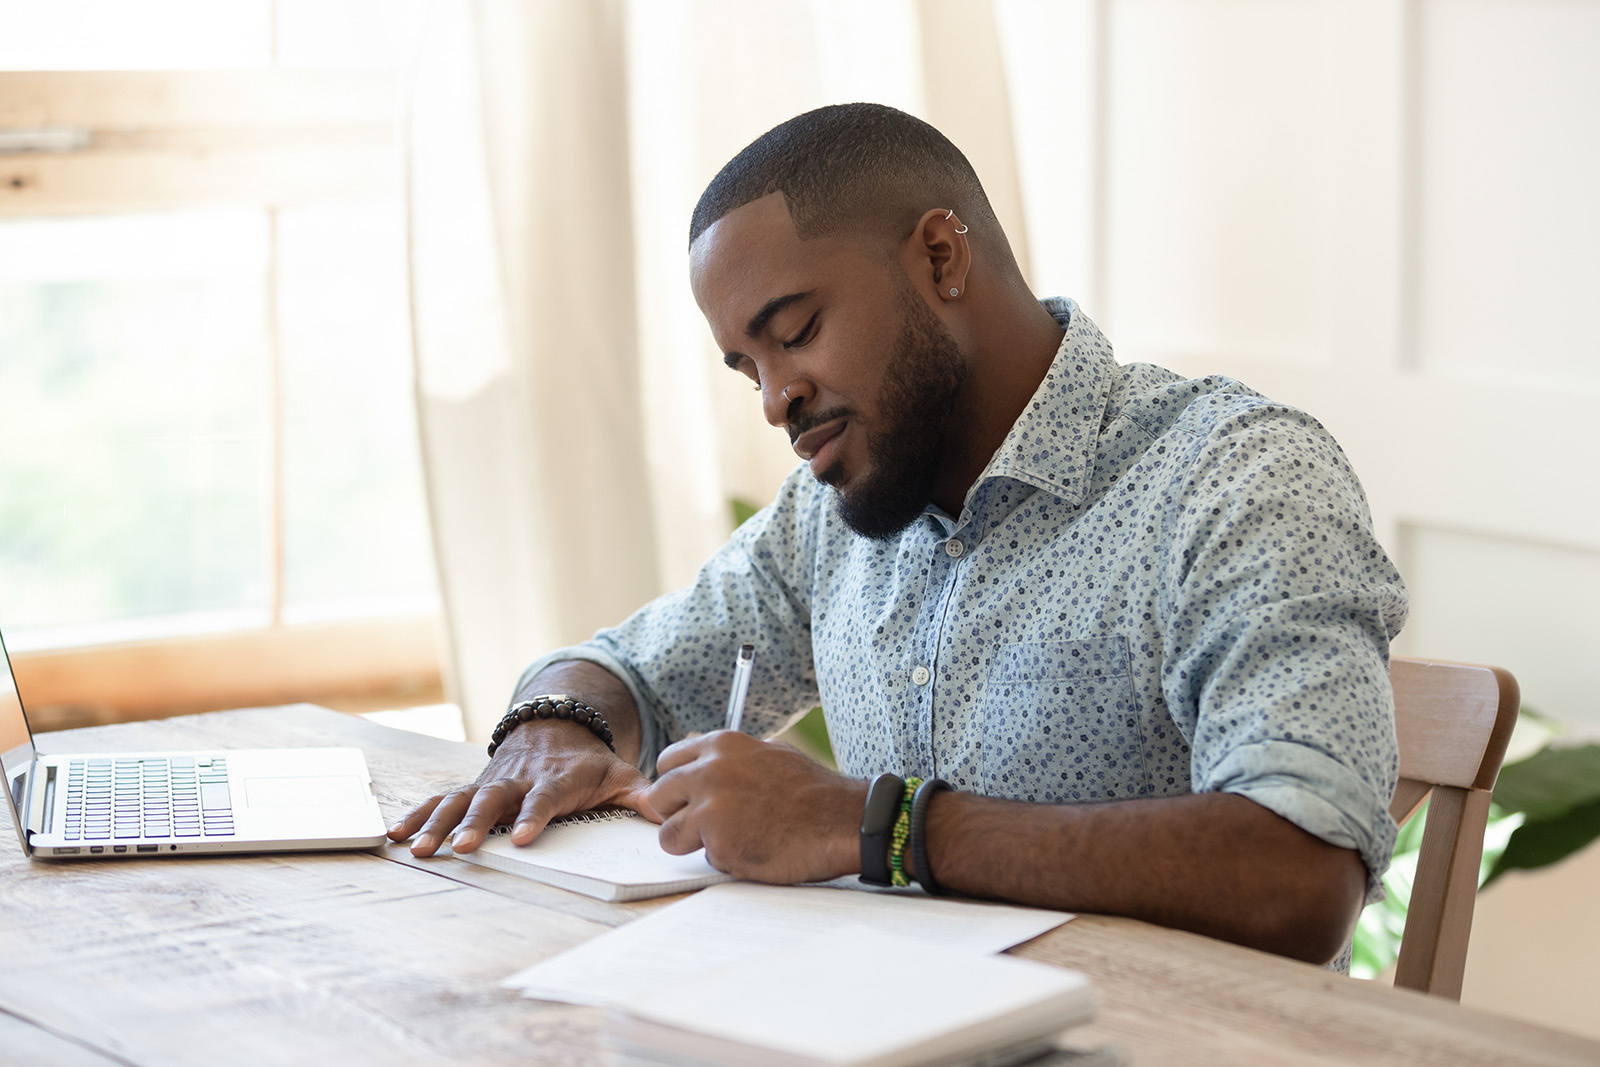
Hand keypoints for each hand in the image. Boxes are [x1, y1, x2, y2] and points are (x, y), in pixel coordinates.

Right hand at [388, 719, 657, 856]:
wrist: (557, 728)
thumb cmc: (591, 764)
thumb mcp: (620, 775)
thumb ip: (641, 796)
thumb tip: (667, 814)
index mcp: (556, 779)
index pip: (544, 798)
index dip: (533, 816)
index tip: (522, 838)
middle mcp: (518, 779)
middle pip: (495, 800)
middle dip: (477, 823)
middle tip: (464, 847)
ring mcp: (492, 782)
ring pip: (460, 800)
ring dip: (439, 824)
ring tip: (419, 849)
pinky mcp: (473, 786)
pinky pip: (441, 798)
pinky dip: (418, 814)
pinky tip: (396, 834)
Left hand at [648, 731, 866, 883]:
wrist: (842, 820)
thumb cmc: (812, 790)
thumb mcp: (770, 753)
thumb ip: (732, 759)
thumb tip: (706, 765)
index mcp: (720, 746)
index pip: (667, 762)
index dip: (677, 785)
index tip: (689, 798)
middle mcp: (708, 772)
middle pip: (658, 797)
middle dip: (675, 813)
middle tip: (703, 824)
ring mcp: (710, 810)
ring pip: (669, 835)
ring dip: (692, 843)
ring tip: (730, 840)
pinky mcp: (719, 845)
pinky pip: (704, 858)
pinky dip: (725, 859)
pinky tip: (754, 850)